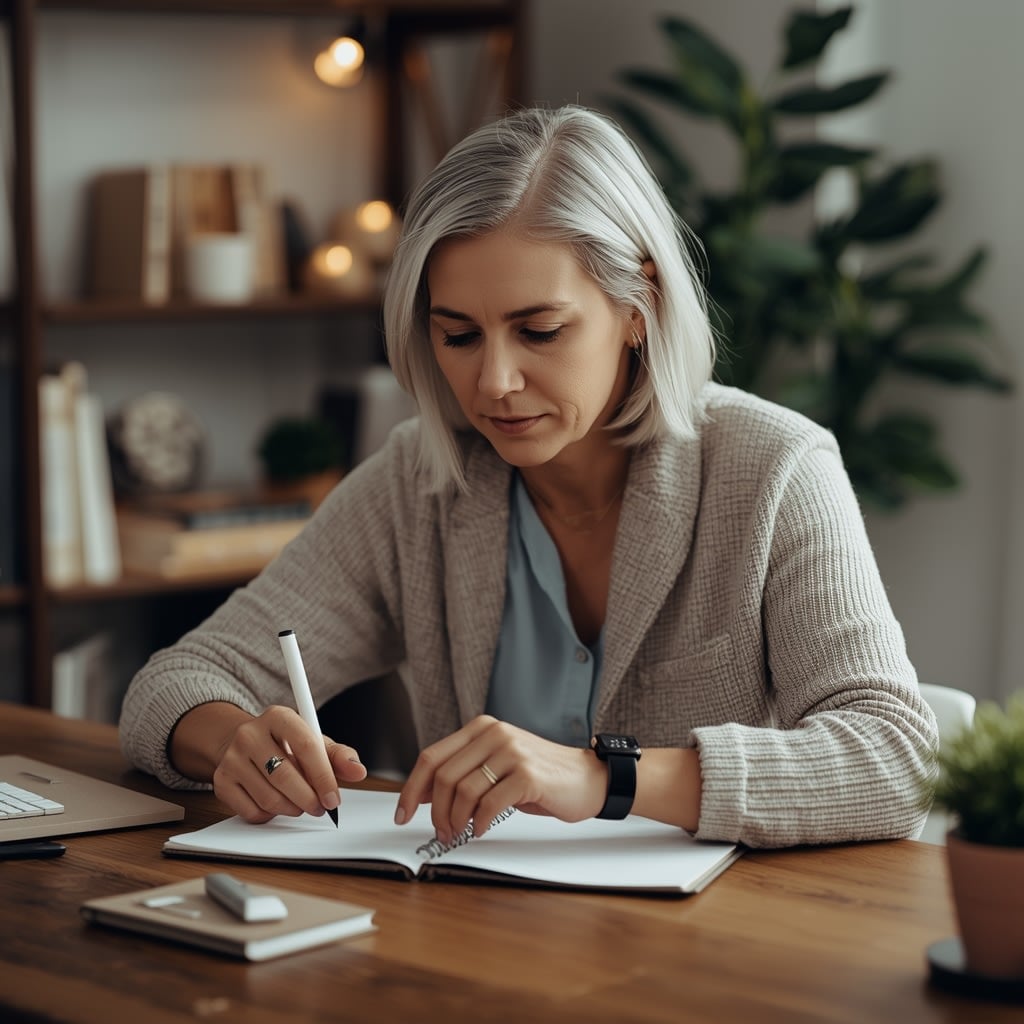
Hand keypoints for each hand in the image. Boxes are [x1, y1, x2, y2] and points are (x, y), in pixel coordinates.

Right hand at [202, 704, 366, 822]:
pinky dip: (270, 815)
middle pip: (285, 776)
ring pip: (269, 798)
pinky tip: (276, 804)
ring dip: (292, 809)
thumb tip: (358, 771)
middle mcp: (250, 733)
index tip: (334, 799)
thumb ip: (339, 756)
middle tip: (320, 808)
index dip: (323, 777)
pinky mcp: (221, 781)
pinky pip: (252, 811)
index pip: (305, 746)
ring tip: (300, 804)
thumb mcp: (315, 743)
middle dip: (309, 799)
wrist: (245, 744)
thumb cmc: (286, 745)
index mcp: (278, 716)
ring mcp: (232, 758)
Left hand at [394, 715, 606, 844]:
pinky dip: (479, 822)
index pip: (432, 757)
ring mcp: (511, 751)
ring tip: (459, 832)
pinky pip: (489, 803)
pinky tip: (482, 829)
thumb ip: (465, 773)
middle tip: (439, 831)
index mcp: (481, 728)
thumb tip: (424, 796)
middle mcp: (494, 734)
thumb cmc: (541, 777)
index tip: (402, 812)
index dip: (412, 788)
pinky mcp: (527, 774)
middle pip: (443, 776)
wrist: (588, 778)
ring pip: (463, 791)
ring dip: (455, 820)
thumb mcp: (497, 767)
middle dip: (434, 810)